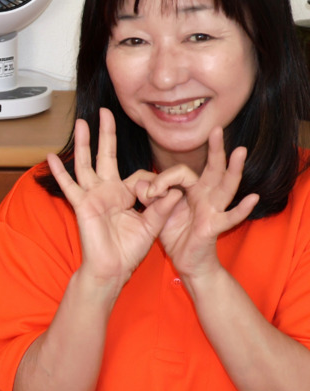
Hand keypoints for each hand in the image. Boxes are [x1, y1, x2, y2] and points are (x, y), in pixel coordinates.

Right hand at [48, 108, 182, 288]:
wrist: (112, 269)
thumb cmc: (129, 251)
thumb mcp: (151, 226)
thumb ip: (162, 207)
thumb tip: (175, 190)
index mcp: (124, 195)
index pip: (137, 175)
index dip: (152, 183)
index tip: (159, 197)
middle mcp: (106, 191)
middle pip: (106, 156)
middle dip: (106, 134)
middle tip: (106, 112)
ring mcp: (92, 196)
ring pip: (86, 164)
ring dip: (84, 143)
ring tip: (81, 123)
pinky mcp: (82, 205)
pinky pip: (70, 186)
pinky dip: (59, 172)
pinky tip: (51, 157)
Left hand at [157, 128, 257, 281]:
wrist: (187, 261)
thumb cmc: (175, 233)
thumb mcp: (157, 212)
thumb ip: (149, 197)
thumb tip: (138, 183)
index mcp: (192, 190)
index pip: (181, 173)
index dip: (163, 180)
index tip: (148, 193)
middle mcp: (206, 197)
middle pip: (213, 170)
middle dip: (215, 150)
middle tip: (217, 129)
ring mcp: (214, 210)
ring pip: (226, 187)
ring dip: (233, 170)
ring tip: (239, 152)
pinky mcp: (215, 227)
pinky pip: (230, 217)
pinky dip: (241, 209)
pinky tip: (252, 198)